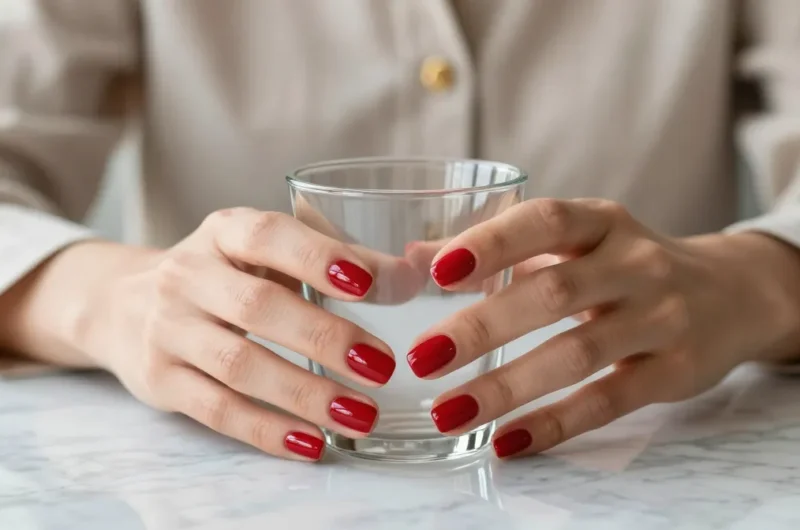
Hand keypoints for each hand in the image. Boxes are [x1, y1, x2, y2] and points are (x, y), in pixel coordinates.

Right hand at [77, 208, 407, 460]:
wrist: (122, 304)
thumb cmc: (221, 276)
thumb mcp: (268, 255)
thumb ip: (340, 260)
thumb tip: (410, 278)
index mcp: (223, 233)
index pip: (267, 237)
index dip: (316, 257)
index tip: (367, 284)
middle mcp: (189, 276)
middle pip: (257, 308)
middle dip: (323, 337)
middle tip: (381, 364)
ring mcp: (168, 329)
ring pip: (239, 365)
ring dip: (304, 393)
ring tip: (361, 414)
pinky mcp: (160, 379)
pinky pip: (217, 409)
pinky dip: (267, 430)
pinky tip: (312, 442)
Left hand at [408, 199, 799, 457]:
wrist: (734, 293)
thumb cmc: (629, 265)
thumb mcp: (578, 241)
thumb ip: (500, 248)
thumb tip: (417, 256)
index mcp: (602, 223)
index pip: (545, 221)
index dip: (492, 243)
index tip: (438, 271)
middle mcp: (635, 264)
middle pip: (554, 293)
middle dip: (483, 327)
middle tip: (423, 356)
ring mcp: (661, 318)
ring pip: (578, 354)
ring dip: (507, 386)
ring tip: (448, 411)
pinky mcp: (676, 371)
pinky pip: (608, 401)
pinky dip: (555, 424)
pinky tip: (506, 441)